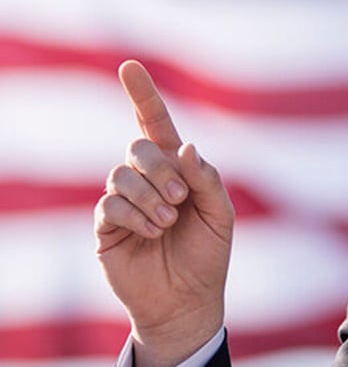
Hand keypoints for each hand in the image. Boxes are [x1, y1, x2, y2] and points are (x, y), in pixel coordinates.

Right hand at [94, 60, 233, 366]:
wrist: (188, 300)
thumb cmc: (208, 253)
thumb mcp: (221, 213)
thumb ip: (207, 178)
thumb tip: (188, 147)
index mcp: (176, 168)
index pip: (155, 124)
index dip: (143, 95)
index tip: (129, 66)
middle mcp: (147, 178)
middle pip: (139, 147)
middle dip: (160, 169)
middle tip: (180, 199)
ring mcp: (124, 200)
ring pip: (121, 174)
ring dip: (149, 197)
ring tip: (168, 222)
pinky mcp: (107, 226)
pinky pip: (110, 204)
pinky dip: (135, 215)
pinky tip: (153, 232)